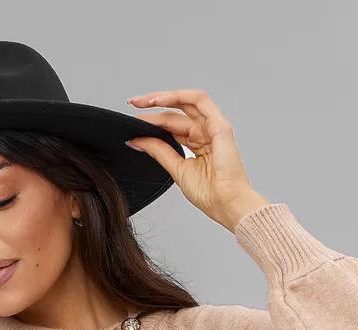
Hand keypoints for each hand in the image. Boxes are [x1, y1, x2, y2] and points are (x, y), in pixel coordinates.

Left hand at [124, 89, 270, 232]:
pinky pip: (199, 100)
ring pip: (186, 102)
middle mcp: (205, 132)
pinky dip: (179, 97)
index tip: (132, 123)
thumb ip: (158, 151)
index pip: (171, 125)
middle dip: (152, 105)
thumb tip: (137, 140)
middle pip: (176, 112)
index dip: (151, 122)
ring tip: (143, 101)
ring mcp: (213, 126)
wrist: (226, 204)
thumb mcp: (176, 169)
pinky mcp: (219, 124)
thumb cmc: (210, 194)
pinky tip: (160, 100)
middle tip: (132, 104)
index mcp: (197, 143)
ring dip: (163, 97)